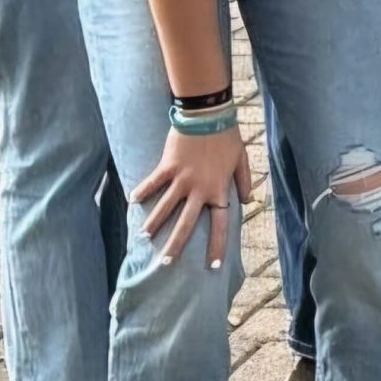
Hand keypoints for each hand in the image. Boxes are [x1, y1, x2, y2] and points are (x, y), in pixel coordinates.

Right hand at [134, 124, 251, 270]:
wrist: (208, 115)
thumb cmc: (227, 137)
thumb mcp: (242, 159)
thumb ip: (244, 182)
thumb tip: (248, 200)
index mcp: (219, 190)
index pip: (219, 224)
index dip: (216, 246)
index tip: (213, 266)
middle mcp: (200, 189)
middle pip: (187, 224)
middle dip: (176, 246)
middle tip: (165, 263)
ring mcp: (182, 179)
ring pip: (165, 208)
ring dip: (154, 223)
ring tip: (143, 237)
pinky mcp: (167, 166)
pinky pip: (153, 183)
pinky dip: (142, 191)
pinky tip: (131, 201)